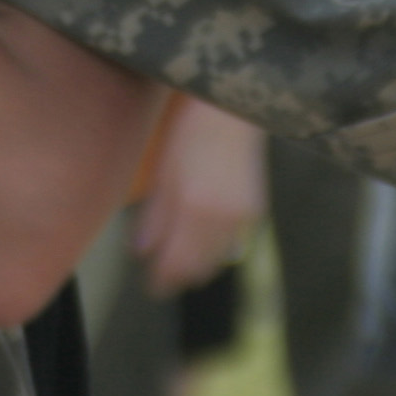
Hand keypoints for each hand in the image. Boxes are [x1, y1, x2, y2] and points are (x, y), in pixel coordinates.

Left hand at [132, 100, 266, 297]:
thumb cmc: (191, 130)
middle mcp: (220, 218)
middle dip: (180, 275)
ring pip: (216, 260)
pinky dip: (216, 247)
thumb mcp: (164, 170)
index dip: (162, 280)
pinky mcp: (254, 210)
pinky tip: (202, 236)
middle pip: (197, 269)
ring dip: (198, 264)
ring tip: (180, 257)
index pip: (176, 264)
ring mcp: (241, 216)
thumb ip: (153, 215)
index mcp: (192, 208)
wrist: (233, 110)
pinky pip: (232, 243)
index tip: (153, 285)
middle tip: (162, 275)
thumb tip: (140, 251)